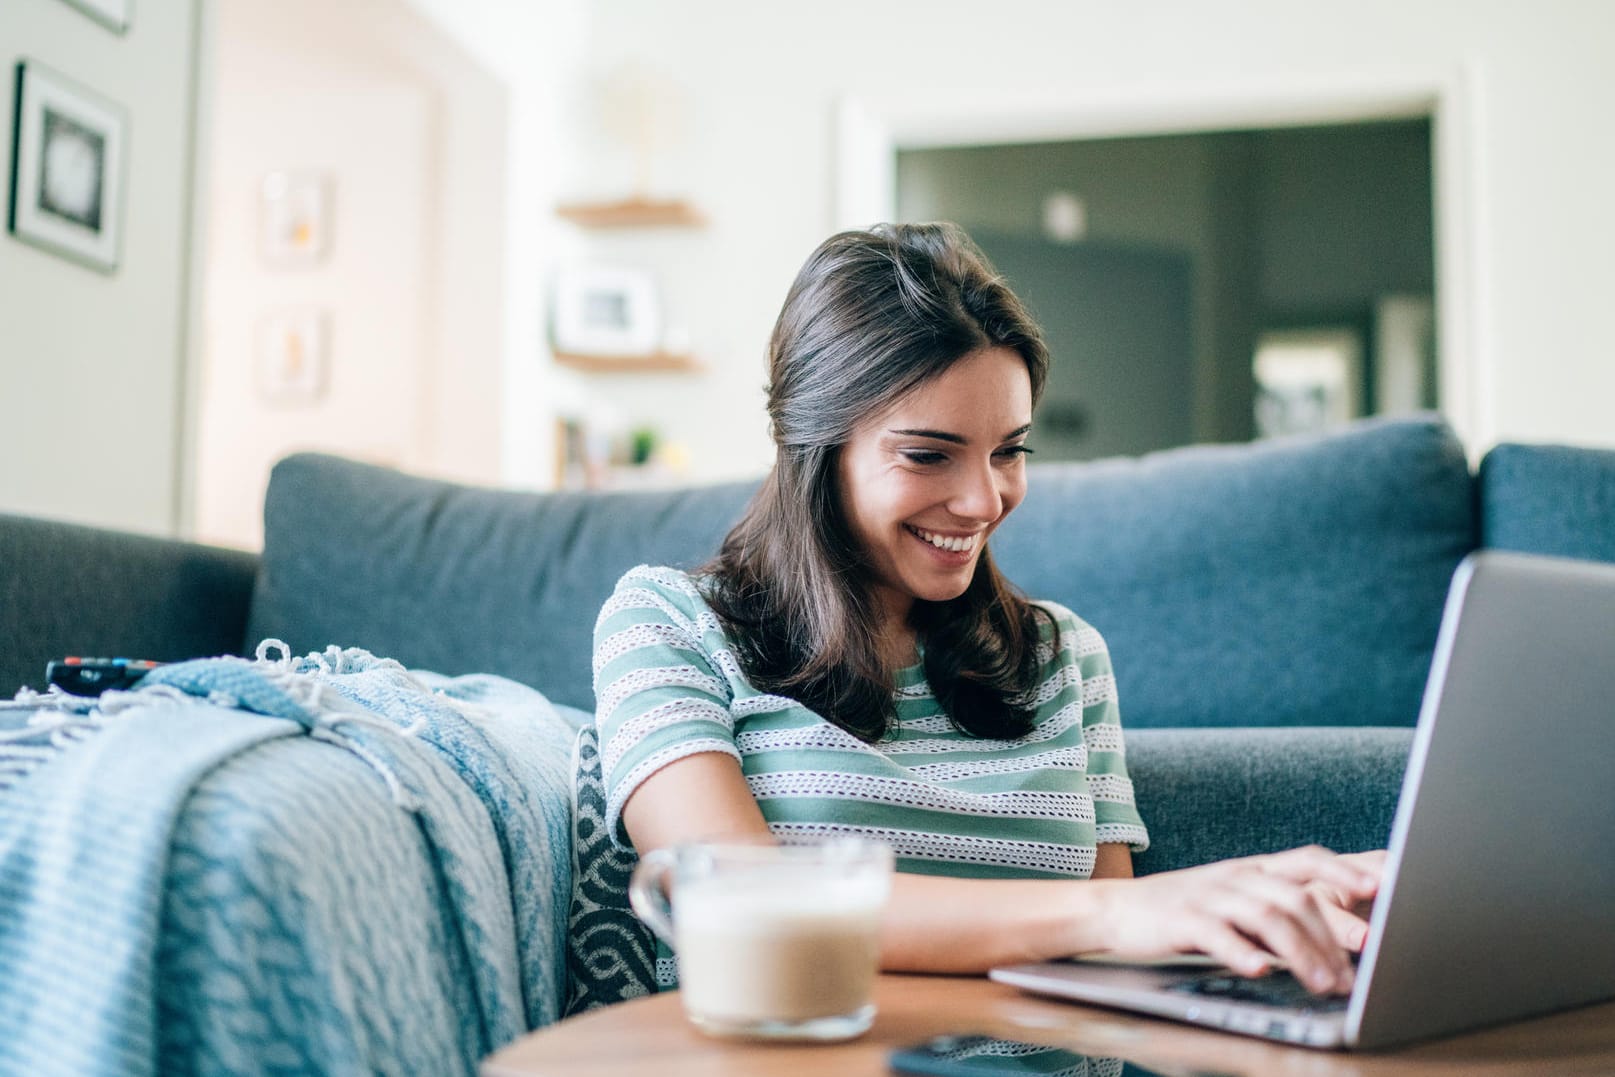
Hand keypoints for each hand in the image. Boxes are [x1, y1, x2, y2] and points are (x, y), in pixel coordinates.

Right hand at [1093, 846, 1380, 994]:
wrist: (1118, 908)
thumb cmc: (1188, 910)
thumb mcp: (1237, 902)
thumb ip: (1280, 914)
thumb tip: (1340, 943)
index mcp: (1254, 869)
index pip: (1308, 859)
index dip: (1345, 870)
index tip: (1381, 889)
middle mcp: (1237, 876)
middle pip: (1295, 897)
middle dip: (1332, 935)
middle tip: (1354, 972)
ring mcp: (1209, 895)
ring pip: (1266, 917)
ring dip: (1300, 953)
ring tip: (1321, 984)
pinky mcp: (1182, 919)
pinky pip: (1218, 933)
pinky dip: (1242, 953)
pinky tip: (1260, 971)